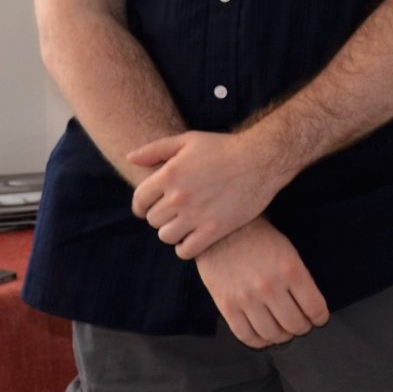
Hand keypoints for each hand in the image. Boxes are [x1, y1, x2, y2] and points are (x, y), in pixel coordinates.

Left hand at [127, 130, 289, 259]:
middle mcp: (179, 196)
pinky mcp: (214, 230)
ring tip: (186, 223)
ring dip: (173, 232)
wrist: (263, 159)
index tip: (151, 207)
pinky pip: (185, 251)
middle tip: (176, 212)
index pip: (139, 201)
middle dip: (161, 216)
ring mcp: (196, 215)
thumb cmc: (225, 147)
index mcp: (169, 175)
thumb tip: (129, 157)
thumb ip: (156, 149)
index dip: (142, 206)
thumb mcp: (189, 140)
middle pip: (153, 220)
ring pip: (166, 236)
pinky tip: (195, 237)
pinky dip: (186, 247)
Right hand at [194, 218, 329, 348]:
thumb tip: (311, 306)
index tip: (319, 319)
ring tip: (284, 332)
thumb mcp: (289, 251)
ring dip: (282, 337)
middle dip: (303, 328)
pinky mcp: (227, 306)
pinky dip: (259, 341)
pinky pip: (246, 335)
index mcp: (291, 269)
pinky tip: (264, 336)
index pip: (314, 307)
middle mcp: (270, 286)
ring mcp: (247, 298)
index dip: (320, 318)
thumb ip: (300, 277)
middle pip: (294, 324)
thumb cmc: (260, 239)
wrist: (222, 232)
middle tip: (302, 325)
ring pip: (272, 334)